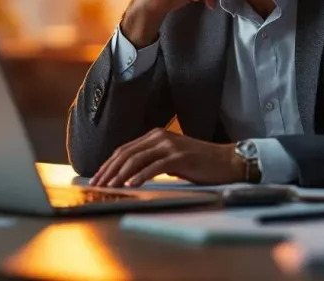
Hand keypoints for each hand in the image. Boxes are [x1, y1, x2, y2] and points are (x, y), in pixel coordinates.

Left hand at [90, 129, 244, 187]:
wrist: (226, 161)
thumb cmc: (199, 163)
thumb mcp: (171, 159)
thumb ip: (152, 161)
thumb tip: (128, 175)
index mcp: (155, 136)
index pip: (124, 150)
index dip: (108, 164)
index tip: (97, 177)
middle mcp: (160, 137)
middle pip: (126, 153)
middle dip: (109, 170)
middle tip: (97, 184)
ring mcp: (170, 145)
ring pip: (137, 159)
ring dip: (120, 175)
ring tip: (109, 187)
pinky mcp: (180, 157)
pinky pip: (154, 167)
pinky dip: (140, 176)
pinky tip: (131, 185)